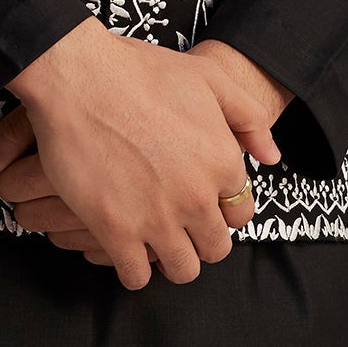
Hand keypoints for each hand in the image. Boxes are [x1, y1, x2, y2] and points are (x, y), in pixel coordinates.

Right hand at [0, 21, 287, 289]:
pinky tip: (122, 246)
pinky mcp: (116, 230)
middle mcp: (197, 197)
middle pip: (214, 248)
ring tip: (152, 239)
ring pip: (182, 270)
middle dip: (199, 238)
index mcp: (222, 161)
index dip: (221, 209)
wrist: (76, 75)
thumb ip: (248, 117)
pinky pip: (136, 276)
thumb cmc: (138, 70)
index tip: (200, 202)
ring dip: (170, 259)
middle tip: (176, 222)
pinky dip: (132, 268)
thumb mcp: (208, 76)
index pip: (240, 213)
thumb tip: (271, 157)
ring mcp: (157, 218)